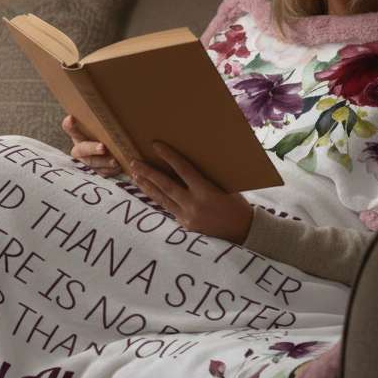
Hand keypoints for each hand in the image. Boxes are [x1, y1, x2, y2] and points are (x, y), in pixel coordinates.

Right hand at [62, 115, 122, 177]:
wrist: (114, 151)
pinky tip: (119, 167)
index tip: (71, 118)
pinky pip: (101, 172)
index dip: (69, 125)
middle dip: (92, 148)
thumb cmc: (108, 134)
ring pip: (92, 163)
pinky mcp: (95, 171)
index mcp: (79, 135)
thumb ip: (106, 122)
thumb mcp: (105, 128)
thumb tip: (122, 102)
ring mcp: (86, 161)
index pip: (69, 128)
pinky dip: (110, 170)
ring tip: (115, 161)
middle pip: (82, 149)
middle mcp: (80, 148)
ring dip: (103, 162)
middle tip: (103, 147)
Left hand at [130, 141, 253, 243]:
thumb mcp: (225, 187)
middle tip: (134, 162)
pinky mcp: (184, 225)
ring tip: (135, 175)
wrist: (243, 232)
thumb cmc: (237, 205)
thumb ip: (205, 178)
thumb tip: (187, 164)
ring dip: (147, 186)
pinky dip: (158, 198)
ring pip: (162, 198)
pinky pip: (168, 209)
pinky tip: (149, 191)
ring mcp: (187, 217)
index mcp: (206, 192)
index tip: (155, 145)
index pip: (182, 169)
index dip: (168, 156)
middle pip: (165, 185)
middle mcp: (193, 205)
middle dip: (148, 172)